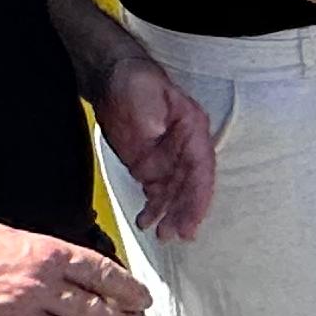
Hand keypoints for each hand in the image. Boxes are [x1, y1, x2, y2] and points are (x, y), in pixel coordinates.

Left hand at [91, 50, 216, 241]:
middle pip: (191, 185)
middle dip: (187, 211)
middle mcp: (185, 148)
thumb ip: (154, 117)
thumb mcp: (146, 94)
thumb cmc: (135, 83)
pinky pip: (158, 193)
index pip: (201, 167)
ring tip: (164, 236)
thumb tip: (155, 136)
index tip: (194, 217)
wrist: (114, 79)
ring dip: (172, 215)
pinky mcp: (151, 167)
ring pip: (176, 193)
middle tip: (179, 234)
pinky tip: (147, 224)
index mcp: (192, 129)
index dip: (199, 195)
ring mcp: (169, 159)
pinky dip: (154, 210)